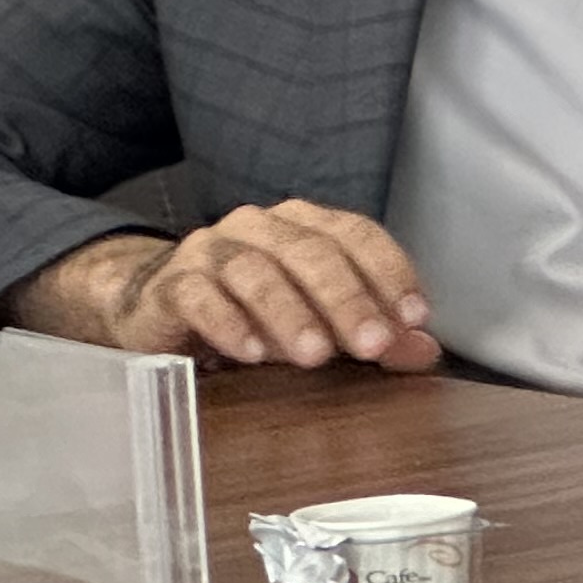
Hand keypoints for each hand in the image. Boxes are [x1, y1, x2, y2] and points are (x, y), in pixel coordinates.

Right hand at [9, 201, 440, 372]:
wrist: (157, 311)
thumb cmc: (250, 313)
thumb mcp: (318, 324)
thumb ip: (371, 334)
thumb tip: (424, 350)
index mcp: (302, 227)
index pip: (355, 234)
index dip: (389, 271)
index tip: (414, 316)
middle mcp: (258, 228)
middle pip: (309, 251)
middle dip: (346, 298)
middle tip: (372, 344)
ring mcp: (210, 251)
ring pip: (254, 270)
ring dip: (290, 313)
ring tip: (315, 355)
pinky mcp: (170, 286)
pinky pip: (199, 296)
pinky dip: (227, 323)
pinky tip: (251, 353)